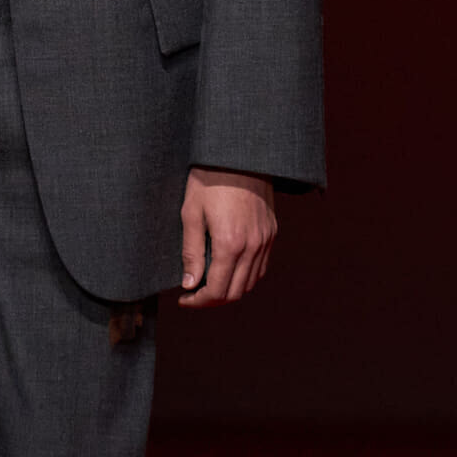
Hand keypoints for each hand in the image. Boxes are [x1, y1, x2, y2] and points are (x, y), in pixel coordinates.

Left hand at [178, 169, 276, 305]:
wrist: (239, 154)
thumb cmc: (209, 180)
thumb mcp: (191, 213)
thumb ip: (191, 252)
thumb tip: (189, 284)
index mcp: (229, 244)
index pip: (217, 291)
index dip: (198, 302)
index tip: (184, 299)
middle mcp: (252, 246)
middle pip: (235, 293)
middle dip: (212, 300)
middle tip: (194, 295)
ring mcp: (266, 240)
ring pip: (250, 282)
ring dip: (230, 289)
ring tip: (209, 283)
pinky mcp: (272, 231)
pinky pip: (261, 266)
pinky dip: (245, 275)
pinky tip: (229, 268)